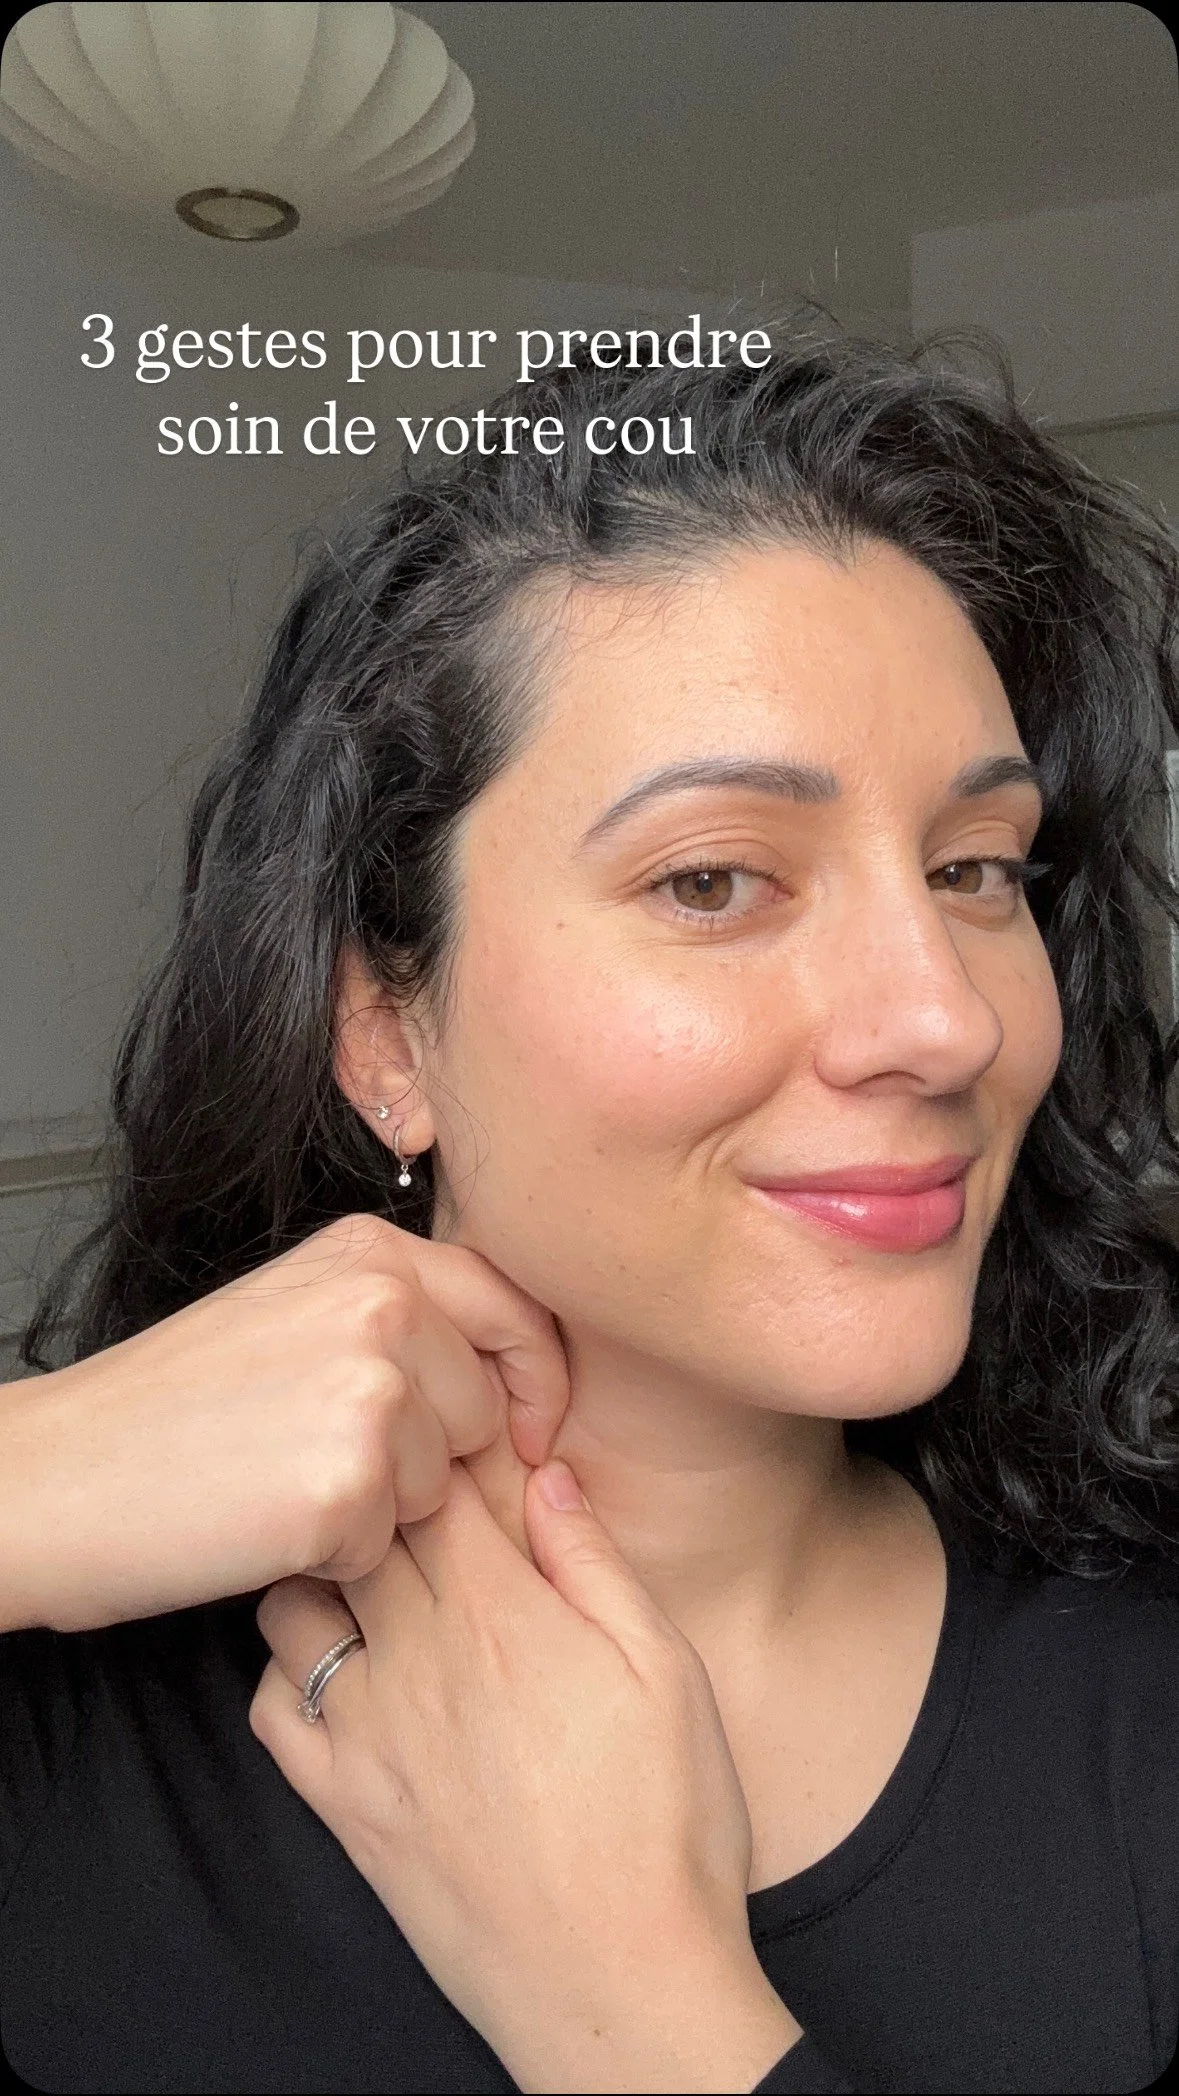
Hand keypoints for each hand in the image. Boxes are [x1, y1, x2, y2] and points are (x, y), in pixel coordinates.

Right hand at [7, 1211, 564, 1632]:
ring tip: (282, 1480)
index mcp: (370, 1252)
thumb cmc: (166, 1409)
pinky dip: (335, 1556)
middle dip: (430, 1458)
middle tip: (321, 1459)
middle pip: (485, 1411)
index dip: (534, 1380)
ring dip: (379, 1509)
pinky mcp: (346, 1484)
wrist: (54, 1475)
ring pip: (442, 1485)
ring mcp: (368, 1391)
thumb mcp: (293, 1312)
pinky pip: (388, 1545)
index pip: (513, 1306)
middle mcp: (382, 1304)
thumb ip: (397, 1316)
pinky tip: (264, 1521)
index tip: (528, 1432)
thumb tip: (509, 1373)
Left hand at [249, 1458, 798, 2092]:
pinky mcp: (342, 1803)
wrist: (618, 1982)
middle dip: (379, 1491)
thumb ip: (596, 1563)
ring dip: (322, 1569)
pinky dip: (288, 1668)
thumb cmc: (666, 1826)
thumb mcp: (668, 1670)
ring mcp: (367, 1733)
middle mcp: (417, 1659)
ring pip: (295, 1603)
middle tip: (409, 1486)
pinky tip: (337, 1667)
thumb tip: (546, 1475)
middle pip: (362, 1530)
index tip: (458, 1436)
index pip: (438, 1484)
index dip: (443, 1445)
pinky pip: (271, 1706)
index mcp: (502, 1615)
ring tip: (366, 1570)